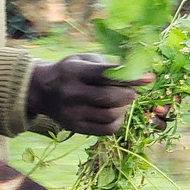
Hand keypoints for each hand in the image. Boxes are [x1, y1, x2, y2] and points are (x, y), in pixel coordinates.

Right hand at [26, 53, 152, 135]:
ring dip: (123, 109)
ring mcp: (72, 113)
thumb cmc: (69, 71)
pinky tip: (116, 114)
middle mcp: (71, 94)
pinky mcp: (75, 127)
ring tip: (122, 103)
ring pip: (109, 115)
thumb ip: (107, 65)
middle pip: (110, 98)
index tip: (149, 79)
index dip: (131, 77)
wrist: (41, 90)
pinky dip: (116, 122)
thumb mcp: (83, 60)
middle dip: (129, 94)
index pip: (107, 75)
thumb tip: (136, 75)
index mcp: (74, 72)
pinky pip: (105, 130)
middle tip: (132, 92)